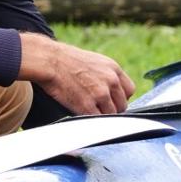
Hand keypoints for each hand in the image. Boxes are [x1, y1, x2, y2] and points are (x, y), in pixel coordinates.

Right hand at [17, 32, 135, 114]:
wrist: (50, 61)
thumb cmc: (67, 60)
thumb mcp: (94, 61)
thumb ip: (107, 75)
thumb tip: (111, 89)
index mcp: (114, 69)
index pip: (130, 91)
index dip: (120, 97)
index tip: (112, 100)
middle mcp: (111, 81)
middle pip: (122, 105)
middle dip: (112, 109)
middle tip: (99, 108)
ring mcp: (100, 94)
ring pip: (111, 115)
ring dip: (102, 116)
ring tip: (89, 110)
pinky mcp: (87, 105)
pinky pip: (97, 120)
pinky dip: (92, 121)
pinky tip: (83, 114)